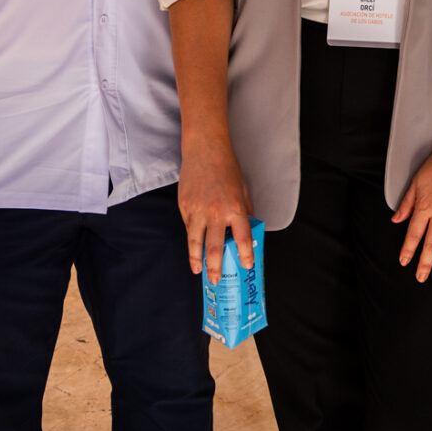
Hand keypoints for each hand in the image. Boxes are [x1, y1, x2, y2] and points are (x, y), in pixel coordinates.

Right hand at [178, 137, 254, 282]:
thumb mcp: (243, 190)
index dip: (245, 253)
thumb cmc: (227, 169)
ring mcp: (197, 210)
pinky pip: (188, 226)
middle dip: (215, 267)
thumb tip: (247, 230)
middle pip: (214, 247)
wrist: (205, 150)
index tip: (246, 264)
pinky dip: (192, 237)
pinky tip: (194, 245)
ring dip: (196, 260)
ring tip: (199, 271)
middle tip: (216, 280)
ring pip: (195, 242)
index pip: (242, 237)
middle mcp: (216, 212)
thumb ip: (245, 211)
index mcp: (235, 208)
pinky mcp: (184, 206)